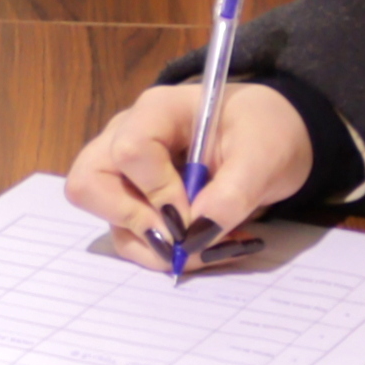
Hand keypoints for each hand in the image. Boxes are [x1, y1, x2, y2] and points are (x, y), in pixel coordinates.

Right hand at [66, 77, 312, 269]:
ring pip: (109, 220)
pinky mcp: (136, 201)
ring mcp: (126, 172)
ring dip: (156, 249)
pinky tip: (206, 246)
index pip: (130, 152)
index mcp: (156, 111)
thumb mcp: (264, 157)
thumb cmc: (268, 134)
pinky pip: (131, 236)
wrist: (274, 142)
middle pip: (90, 184)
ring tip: (210, 249)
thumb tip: (195, 236)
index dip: (157, 192)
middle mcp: (127, 137)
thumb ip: (232, 194)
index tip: (194, 215)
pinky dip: (165, 253)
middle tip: (181, 240)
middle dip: (134, 224)